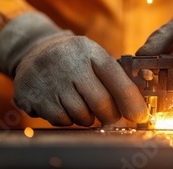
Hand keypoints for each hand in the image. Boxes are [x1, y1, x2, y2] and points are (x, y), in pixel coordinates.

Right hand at [0, 13, 147, 125]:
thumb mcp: (93, 57)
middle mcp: (68, 63)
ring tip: (82, 105)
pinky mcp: (34, 96)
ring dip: (88, 118)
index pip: (116, 78)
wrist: (33, 52)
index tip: (140, 116)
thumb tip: (138, 108)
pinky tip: (63, 105)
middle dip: (111, 115)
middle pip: (100, 102)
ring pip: (81, 115)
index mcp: (89, 51)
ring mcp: (49, 80)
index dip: (131, 101)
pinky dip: (67, 119)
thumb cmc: (74, 60)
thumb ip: (115, 78)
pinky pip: (61, 120)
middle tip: (111, 117)